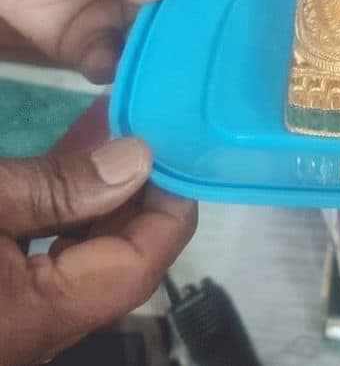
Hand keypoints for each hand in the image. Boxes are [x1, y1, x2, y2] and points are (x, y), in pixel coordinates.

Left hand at [0, 0, 213, 82]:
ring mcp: (134, 22)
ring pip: (161, 51)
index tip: (249, 15)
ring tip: (167, 72)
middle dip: (200, 39)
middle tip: (207, 56)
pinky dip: (114, 72)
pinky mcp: (96, 47)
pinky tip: (109, 63)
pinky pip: (113, 66)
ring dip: (163, 64)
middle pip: (196, 21)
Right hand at [0, 138, 196, 365]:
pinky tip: (63, 198)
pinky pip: (55, 282)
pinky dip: (70, 237)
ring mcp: (19, 334)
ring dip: (105, 219)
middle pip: (121, 273)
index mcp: (37, 316)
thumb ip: (58, 186)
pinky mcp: (5, 320)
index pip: (140, 267)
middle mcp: (37, 340)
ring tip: (107, 160)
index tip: (175, 158)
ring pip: (90, 277)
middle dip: (140, 207)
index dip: (169, 209)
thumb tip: (138, 159)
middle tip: (143, 147)